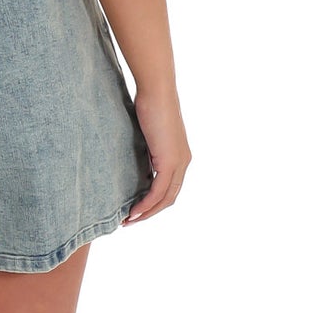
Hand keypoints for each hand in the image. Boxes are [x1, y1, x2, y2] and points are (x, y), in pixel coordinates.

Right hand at [123, 88, 191, 222]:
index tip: (135, 210)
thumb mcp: (147, 134)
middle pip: (169, 198)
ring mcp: (179, 162)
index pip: (169, 189)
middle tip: (130, 220)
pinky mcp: (171, 161)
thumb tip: (135, 160)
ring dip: (147, 212)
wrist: (156, 91)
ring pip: (166, 198)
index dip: (153, 203)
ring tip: (129, 220)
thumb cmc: (149, 105)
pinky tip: (134, 210)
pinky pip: (159, 190)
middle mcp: (183, 162)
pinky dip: (146, 203)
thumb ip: (146, 150)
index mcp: (179, 156)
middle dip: (150, 212)